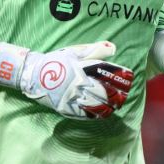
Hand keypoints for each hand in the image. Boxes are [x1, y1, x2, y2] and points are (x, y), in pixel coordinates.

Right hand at [0, 40, 134, 118]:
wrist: (34, 75)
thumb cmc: (56, 61)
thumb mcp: (74, 52)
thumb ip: (95, 50)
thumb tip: (113, 48)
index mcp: (82, 69)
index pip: (107, 74)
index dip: (120, 76)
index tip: (129, 78)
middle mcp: (79, 84)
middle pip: (105, 92)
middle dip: (118, 94)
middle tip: (125, 95)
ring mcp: (73, 98)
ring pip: (97, 105)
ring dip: (110, 106)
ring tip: (116, 105)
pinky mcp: (68, 108)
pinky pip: (85, 114)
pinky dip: (97, 114)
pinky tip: (104, 113)